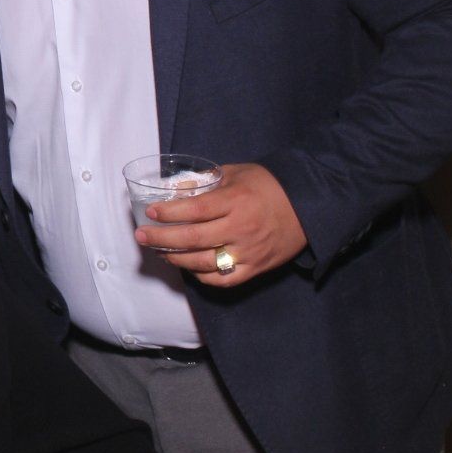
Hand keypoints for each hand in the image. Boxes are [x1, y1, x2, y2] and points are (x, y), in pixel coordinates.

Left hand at [134, 162, 306, 285]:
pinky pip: (223, 279)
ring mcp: (248, 251)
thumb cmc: (269, 185)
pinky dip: (202, 276)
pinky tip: (189, 267)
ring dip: (177, 259)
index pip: (195, 210)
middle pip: (193, 239)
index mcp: (236, 201)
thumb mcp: (237, 173)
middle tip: (142, 236)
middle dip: (162, 239)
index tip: (151, 212)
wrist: (309, 205)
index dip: (170, 213)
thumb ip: (207, 182)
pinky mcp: (256, 268)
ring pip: (204, 263)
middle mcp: (241, 228)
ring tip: (160, 252)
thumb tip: (177, 191)